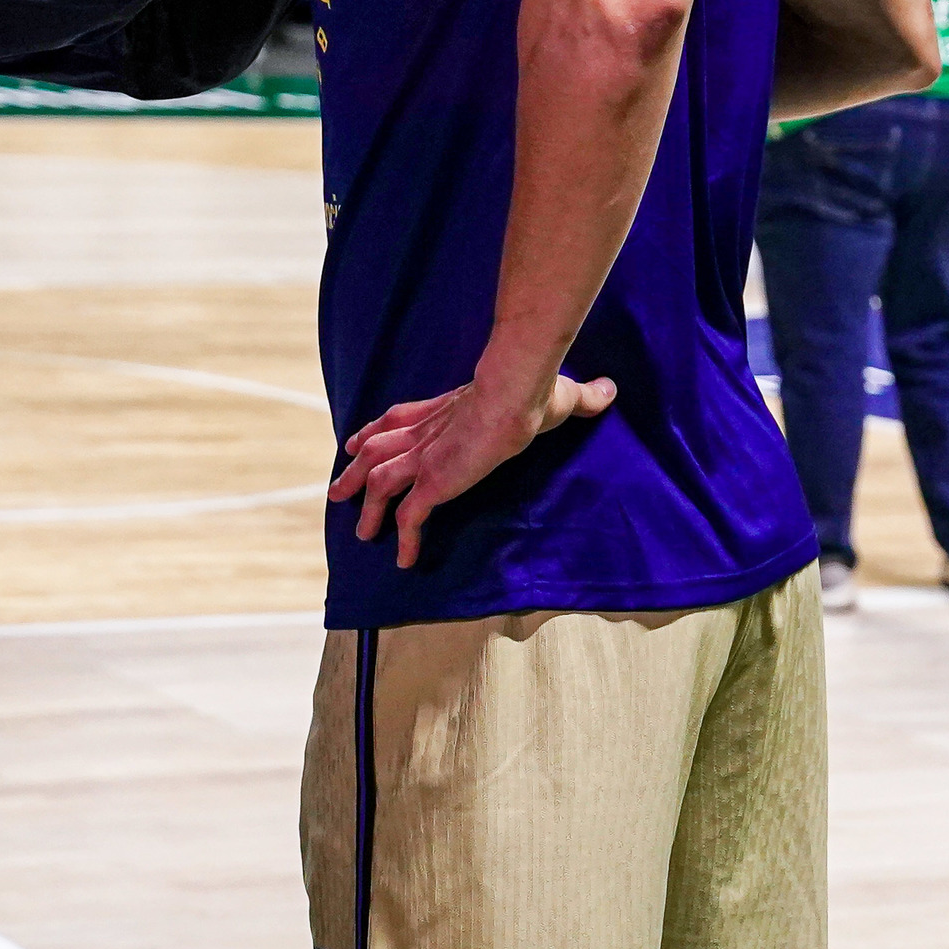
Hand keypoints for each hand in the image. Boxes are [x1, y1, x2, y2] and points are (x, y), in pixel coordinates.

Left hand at [326, 368, 616, 569]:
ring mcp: (425, 458)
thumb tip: (609, 389)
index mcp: (442, 409)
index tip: (359, 443)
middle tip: (340, 491)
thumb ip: (580, 395)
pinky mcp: (434, 482)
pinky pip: (410, 518)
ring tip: (362, 535)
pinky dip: (404, 540)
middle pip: (376, 451)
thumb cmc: (531, 387)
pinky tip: (404, 560)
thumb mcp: (556, 391)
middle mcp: (424, 433)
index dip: (375, 433)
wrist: (515, 391)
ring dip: (369, 509)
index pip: (396, 419)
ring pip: (380, 484)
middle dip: (355, 472)